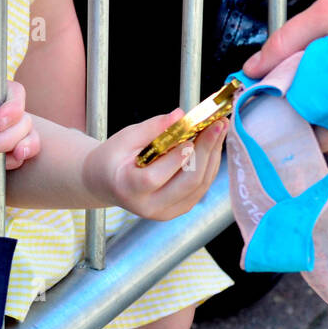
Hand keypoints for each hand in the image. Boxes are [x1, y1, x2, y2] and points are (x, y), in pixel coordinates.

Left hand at [0, 47, 38, 168]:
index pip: (15, 94)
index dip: (12, 107)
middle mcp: (1, 113)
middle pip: (24, 118)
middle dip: (7, 135)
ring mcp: (4, 135)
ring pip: (28, 136)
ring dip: (14, 146)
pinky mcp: (3, 155)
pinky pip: (24, 154)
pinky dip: (20, 157)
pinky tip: (8, 161)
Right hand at [81, 110, 225, 221]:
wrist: (106, 182)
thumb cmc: (113, 157)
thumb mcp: (125, 137)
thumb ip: (152, 128)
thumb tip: (180, 116)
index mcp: (129, 188)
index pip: (154, 178)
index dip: (175, 159)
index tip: (191, 137)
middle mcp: (150, 206)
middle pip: (187, 183)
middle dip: (206, 151)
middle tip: (218, 124)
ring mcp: (167, 212)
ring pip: (199, 186)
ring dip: (213, 156)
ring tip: (220, 129)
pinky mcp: (178, 209)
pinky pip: (200, 188)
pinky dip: (210, 164)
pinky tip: (213, 144)